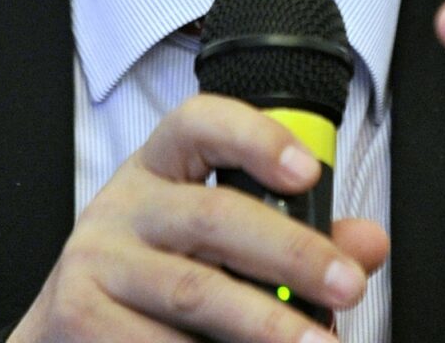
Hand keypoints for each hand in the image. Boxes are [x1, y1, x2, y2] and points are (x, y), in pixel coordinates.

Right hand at [10, 95, 388, 341]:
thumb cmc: (166, 270)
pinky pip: (158, 340)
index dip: (256, 138)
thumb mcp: (223, 240)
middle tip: (349, 286)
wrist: (75, 324)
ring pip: (195, 290)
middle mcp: (125, 205)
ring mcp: (97, 261)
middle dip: (293, 254)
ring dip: (266, 323)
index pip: (202, 123)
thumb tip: (368, 244)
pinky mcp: (79, 316)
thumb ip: (299, 237)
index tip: (310, 171)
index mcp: (164, 167)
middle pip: (214, 215)